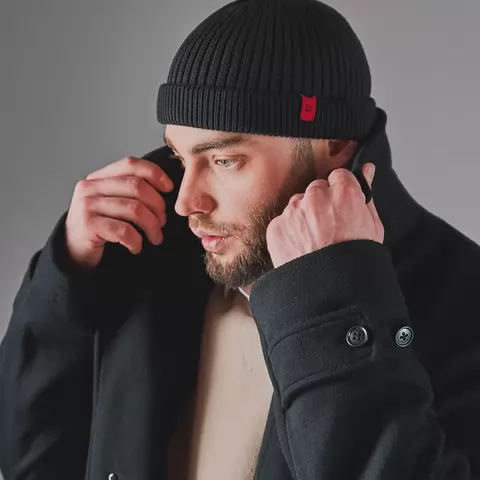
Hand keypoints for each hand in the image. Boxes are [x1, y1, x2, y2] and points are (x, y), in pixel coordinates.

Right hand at [65, 156, 173, 269]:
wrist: (74, 250)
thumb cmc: (101, 225)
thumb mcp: (114, 202)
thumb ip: (131, 191)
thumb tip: (166, 188)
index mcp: (100, 177)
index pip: (131, 164)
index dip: (154, 173)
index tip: (169, 188)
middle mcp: (91, 187)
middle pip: (137, 187)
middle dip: (157, 206)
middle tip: (162, 222)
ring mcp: (88, 205)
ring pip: (134, 209)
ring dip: (151, 226)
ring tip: (155, 237)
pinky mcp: (88, 225)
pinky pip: (124, 230)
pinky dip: (136, 241)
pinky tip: (136, 247)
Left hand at [266, 163, 383, 268]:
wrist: (331, 292)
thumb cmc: (356, 262)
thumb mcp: (373, 227)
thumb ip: (367, 195)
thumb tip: (367, 171)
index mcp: (344, 193)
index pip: (338, 176)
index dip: (340, 192)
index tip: (341, 206)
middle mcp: (316, 198)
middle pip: (316, 189)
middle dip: (321, 203)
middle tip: (328, 228)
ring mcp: (293, 212)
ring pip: (298, 204)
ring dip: (304, 216)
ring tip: (314, 241)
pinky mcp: (276, 227)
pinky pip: (283, 221)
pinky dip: (290, 232)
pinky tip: (302, 248)